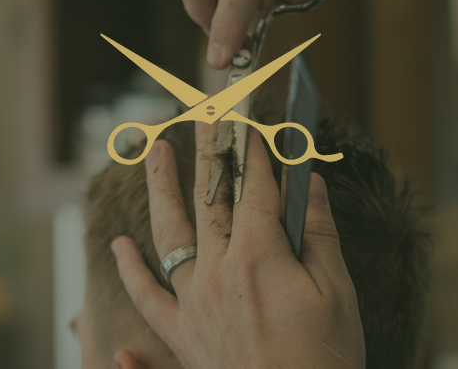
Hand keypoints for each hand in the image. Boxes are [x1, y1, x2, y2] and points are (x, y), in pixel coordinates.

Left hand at [111, 121, 364, 368]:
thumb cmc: (323, 361)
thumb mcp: (338, 293)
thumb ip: (318, 232)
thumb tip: (310, 183)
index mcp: (260, 258)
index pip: (256, 188)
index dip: (256, 151)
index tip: (250, 120)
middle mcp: (218, 272)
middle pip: (211, 197)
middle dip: (210, 150)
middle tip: (204, 113)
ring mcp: (194, 302)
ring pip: (170, 232)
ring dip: (162, 187)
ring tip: (155, 150)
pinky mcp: (184, 334)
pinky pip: (149, 296)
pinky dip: (131, 271)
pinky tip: (120, 245)